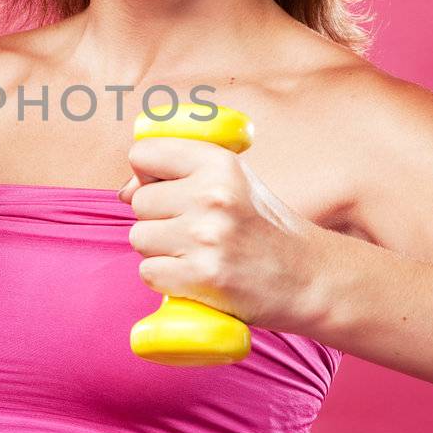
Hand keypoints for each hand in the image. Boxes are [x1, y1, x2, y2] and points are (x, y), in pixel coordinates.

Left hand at [117, 136, 328, 334]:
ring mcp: (206, 237)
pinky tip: (195, 276)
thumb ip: (180, 175)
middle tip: (194, 231)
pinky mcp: (202, 276)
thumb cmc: (263, 229)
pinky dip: (166, 279)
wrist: (309, 278)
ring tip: (196, 253)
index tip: (166, 189)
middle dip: (157, 218)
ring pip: (139, 238)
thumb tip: (123, 190)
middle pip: (139, 202)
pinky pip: (149, 272)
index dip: (147, 174)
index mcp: (220, 163)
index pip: (143, 153)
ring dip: (159, 250)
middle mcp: (213, 195)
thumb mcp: (233, 183)